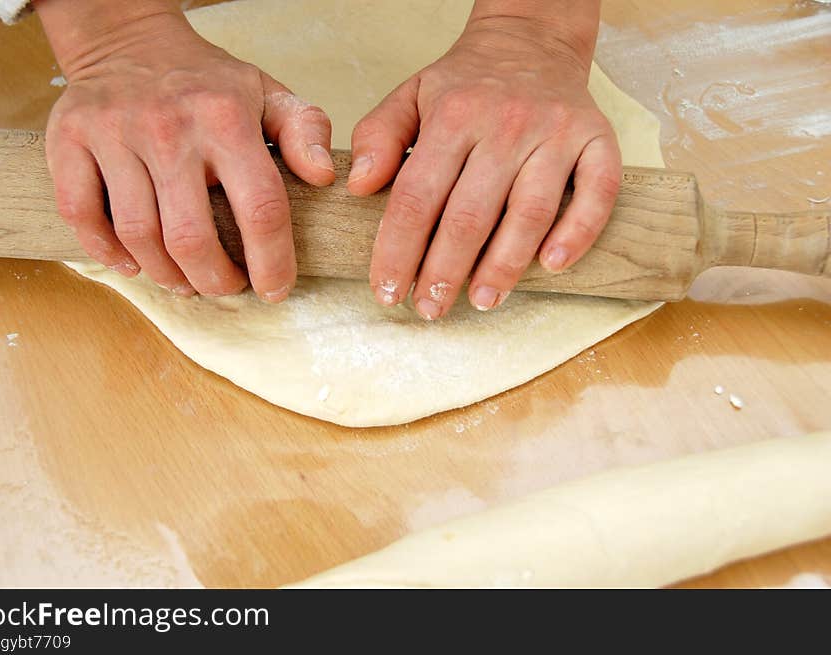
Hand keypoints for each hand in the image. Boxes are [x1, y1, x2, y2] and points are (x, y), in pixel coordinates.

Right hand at [37, 0, 333, 298]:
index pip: (260, 208)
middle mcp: (168, 125)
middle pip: (191, 237)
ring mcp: (113, 131)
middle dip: (214, 280)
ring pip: (138, 235)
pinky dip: (106, 252)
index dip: (271, 262)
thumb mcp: (267, 94)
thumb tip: (324, 177)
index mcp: (226, 118)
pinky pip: (81, 214)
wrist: (128, 40)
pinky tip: (133, 263)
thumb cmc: (206, 82)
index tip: (275, 289)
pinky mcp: (68, 138)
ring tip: (185, 282)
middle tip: (225, 288)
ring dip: (166, 275)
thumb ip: (304, 131)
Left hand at [348, 6, 619, 318]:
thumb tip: (361, 188)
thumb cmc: (467, 83)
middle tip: (429, 308)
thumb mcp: (411, 95)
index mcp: (454, 116)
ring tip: (481, 301)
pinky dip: (577, 232)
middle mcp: (507, 124)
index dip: (398, 251)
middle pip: (470, 215)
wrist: (532, 40)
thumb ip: (379, 137)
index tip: (387, 290)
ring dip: (504, 266)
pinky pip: (597, 193)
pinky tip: (552, 265)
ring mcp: (557, 133)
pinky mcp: (598, 140)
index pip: (417, 197)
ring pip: (529, 212)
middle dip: (445, 271)